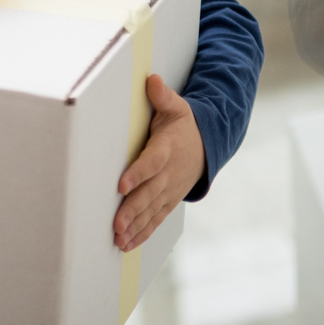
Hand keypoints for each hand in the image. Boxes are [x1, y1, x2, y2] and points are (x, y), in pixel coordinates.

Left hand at [115, 75, 205, 250]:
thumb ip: (162, 96)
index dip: (138, 174)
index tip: (121, 185)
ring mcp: (169, 190)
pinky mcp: (168, 201)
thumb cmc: (183, 125)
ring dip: (135, 226)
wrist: (207, 147)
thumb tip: (151, 80)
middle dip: (132, 210)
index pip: (151, 162)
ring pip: (151, 211)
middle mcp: (169, 174)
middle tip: (116, 224)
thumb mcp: (177, 107)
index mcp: (167, 149)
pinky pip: (155, 219)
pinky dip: (142, 232)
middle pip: (149, 194)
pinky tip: (127, 244)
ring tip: (118, 239)